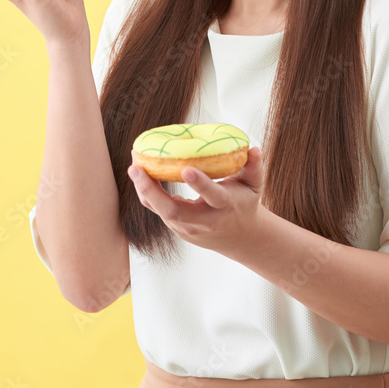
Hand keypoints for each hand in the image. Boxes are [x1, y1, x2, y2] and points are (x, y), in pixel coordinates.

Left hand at [127, 147, 264, 257]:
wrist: (240, 237)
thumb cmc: (244, 204)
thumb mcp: (254, 186)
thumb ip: (254, 167)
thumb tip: (253, 149)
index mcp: (224, 207)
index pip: (212, 196)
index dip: (200, 184)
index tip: (186, 169)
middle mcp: (203, 220)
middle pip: (173, 211)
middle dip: (152, 191)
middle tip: (136, 168)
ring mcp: (187, 227)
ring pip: (160, 211)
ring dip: (144, 189)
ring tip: (134, 165)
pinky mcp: (176, 227)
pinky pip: (157, 209)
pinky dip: (146, 192)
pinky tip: (139, 173)